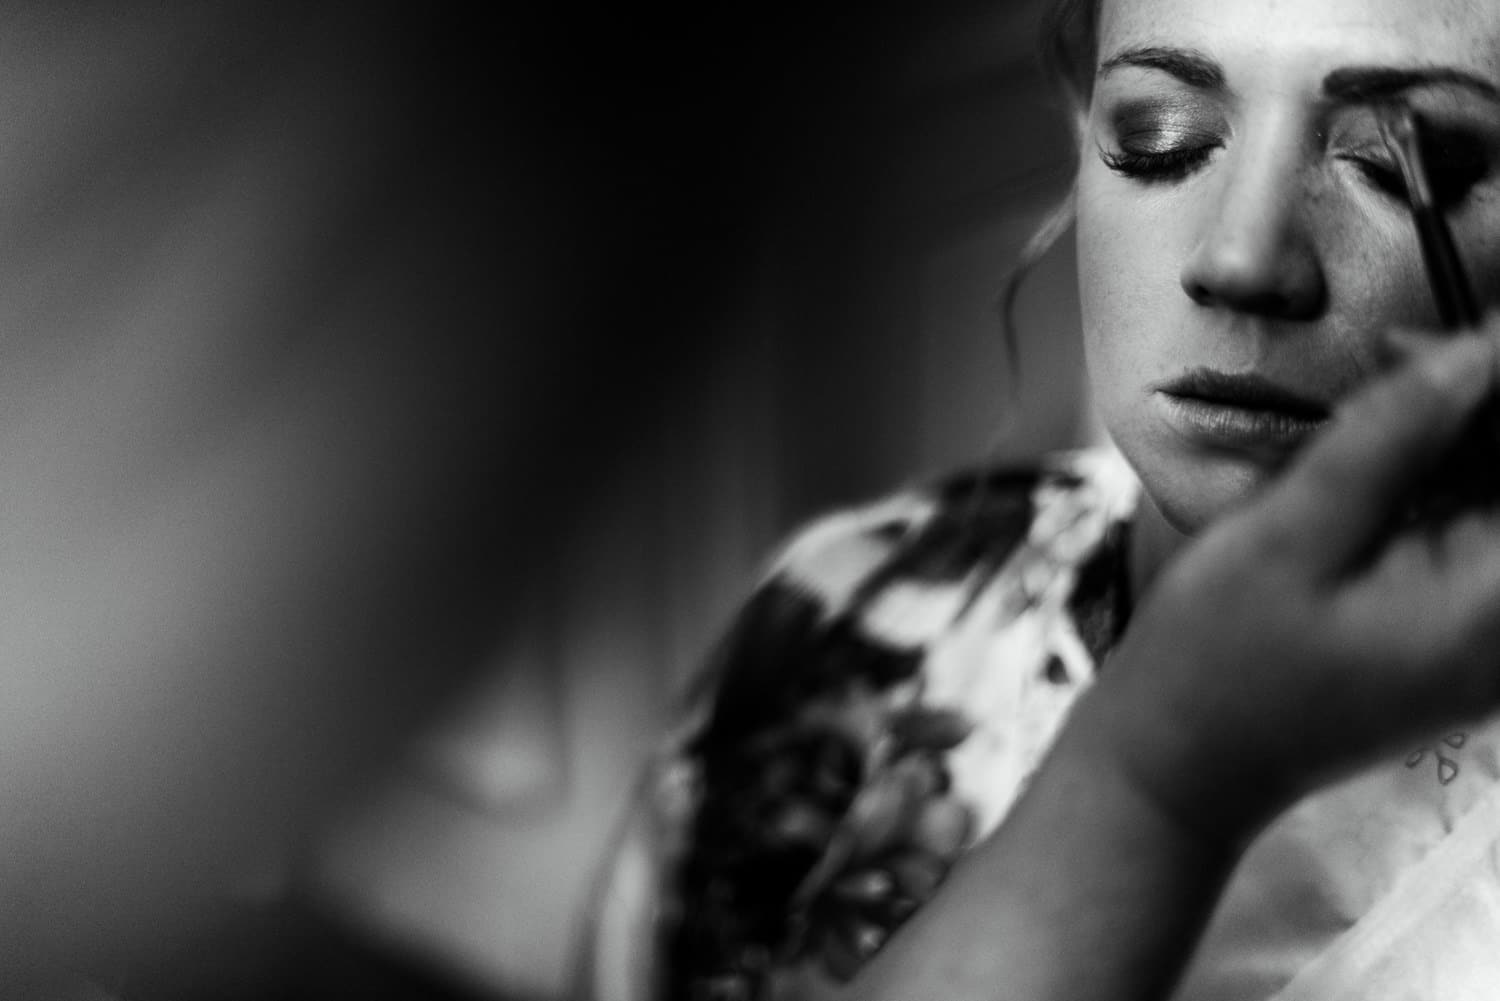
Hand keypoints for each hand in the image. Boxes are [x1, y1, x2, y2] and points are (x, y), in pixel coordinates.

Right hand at [1075, 319, 1499, 842]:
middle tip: (1402, 356)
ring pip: (1495, 499)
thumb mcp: (1288, 535)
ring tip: (1379, 398)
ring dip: (1457, 439)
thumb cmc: (1213, 664)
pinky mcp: (1451, 635)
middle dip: (1480, 406)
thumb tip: (1479, 351)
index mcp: (1494, 608)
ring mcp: (1486, 639)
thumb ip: (1389, 438)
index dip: (1499, 388)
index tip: (1462, 333)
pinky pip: (1469, 532)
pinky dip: (1436, 480)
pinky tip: (1372, 457)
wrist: (1175, 767)